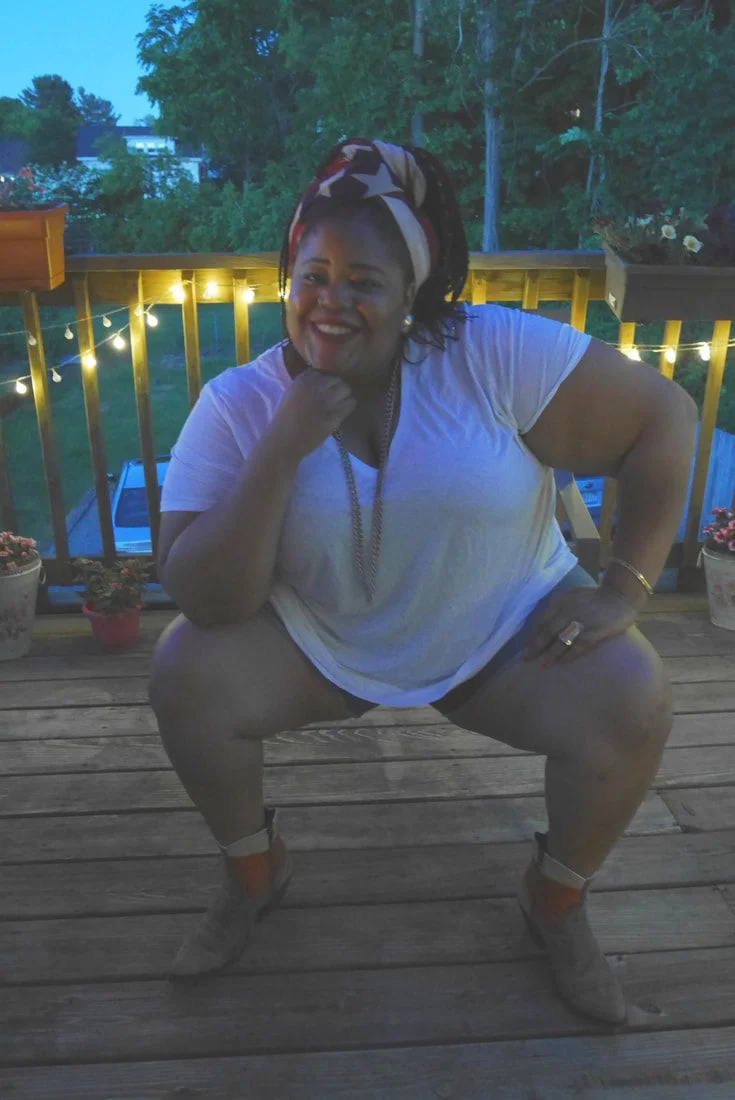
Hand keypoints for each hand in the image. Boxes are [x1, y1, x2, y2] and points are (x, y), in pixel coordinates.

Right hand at [269, 368, 356, 462]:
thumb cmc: (285, 419)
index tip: (324, 391)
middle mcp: (316, 386)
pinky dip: (347, 408)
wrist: (284, 441)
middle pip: (338, 380)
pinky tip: (340, 413)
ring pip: (346, 390)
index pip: (325, 372)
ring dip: (344, 397)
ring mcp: (327, 400)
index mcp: (304, 379)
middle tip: (333, 400)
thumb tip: (326, 381)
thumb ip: (308, 385)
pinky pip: (350, 404)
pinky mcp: (334, 415)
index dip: (326, 382)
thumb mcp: (292, 393)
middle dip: (337, 389)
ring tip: (338, 406)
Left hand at [523, 585, 638, 666]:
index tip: (525, 646)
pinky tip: (561, 663)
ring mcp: (582, 622)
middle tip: (526, 658)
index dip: (533, 635)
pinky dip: (569, 656)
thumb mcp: (573, 594)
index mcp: (562, 601)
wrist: (620, 595)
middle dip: (536, 646)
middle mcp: (569, 610)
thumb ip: (559, 605)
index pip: (543, 620)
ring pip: (561, 641)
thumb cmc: (595, 596)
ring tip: (542, 665)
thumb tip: (544, 620)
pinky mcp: (594, 632)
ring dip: (550, 654)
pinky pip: (578, 647)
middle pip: (548, 631)